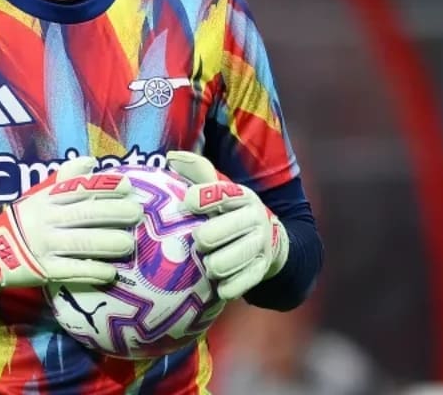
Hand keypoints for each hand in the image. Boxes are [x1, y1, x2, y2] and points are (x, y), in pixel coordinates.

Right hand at [0, 156, 143, 304]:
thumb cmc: (25, 218)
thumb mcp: (40, 193)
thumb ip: (66, 177)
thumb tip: (92, 161)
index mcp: (48, 198)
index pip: (81, 188)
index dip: (107, 186)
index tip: (129, 187)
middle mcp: (48, 219)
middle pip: (87, 214)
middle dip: (116, 213)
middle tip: (138, 214)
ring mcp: (47, 246)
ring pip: (83, 243)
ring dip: (110, 243)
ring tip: (129, 244)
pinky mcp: (46, 270)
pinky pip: (74, 271)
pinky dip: (94, 271)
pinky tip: (111, 272)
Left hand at [167, 150, 288, 300]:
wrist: (271, 242)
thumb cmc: (231, 213)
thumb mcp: (220, 189)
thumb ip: (198, 172)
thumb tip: (171, 156)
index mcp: (242, 196)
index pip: (220, 194)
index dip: (199, 199)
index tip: (187, 203)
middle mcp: (255, 219)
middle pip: (211, 234)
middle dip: (200, 239)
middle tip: (199, 241)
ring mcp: (260, 247)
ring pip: (220, 263)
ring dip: (210, 265)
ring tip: (207, 262)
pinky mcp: (261, 271)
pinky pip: (235, 285)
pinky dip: (224, 287)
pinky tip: (219, 283)